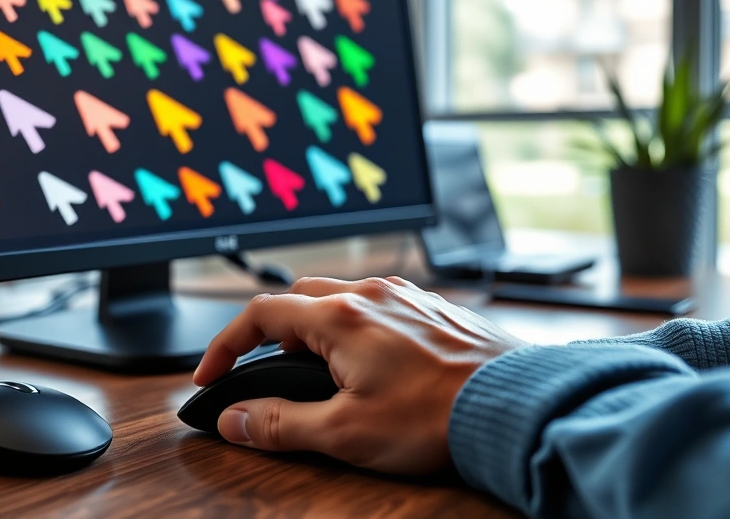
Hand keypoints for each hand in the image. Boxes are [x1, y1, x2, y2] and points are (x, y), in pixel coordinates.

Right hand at [193, 277, 528, 474]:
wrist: (518, 408)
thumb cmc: (439, 418)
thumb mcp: (346, 433)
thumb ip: (281, 425)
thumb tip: (235, 421)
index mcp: (341, 319)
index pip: (259, 316)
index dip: (225, 346)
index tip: (212, 376)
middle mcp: (371, 295)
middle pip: (297, 298)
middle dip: (271, 333)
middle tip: (266, 372)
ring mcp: (406, 297)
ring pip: (339, 296)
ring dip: (314, 327)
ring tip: (320, 371)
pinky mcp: (434, 308)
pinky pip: (378, 303)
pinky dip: (355, 325)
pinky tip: (371, 360)